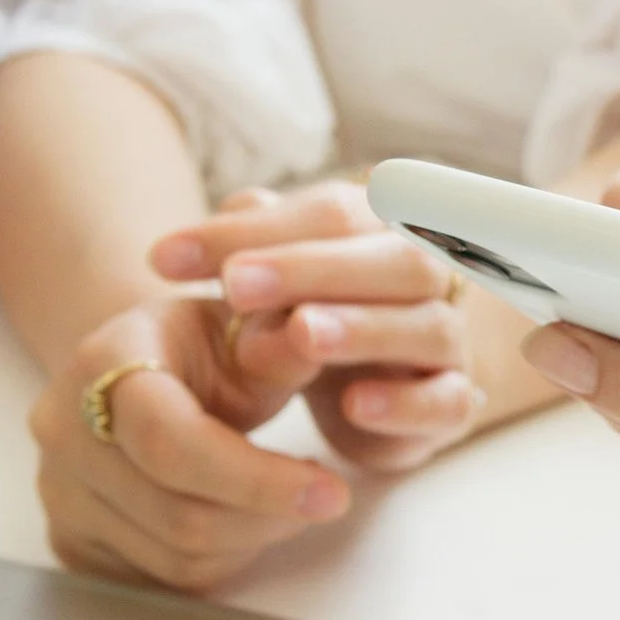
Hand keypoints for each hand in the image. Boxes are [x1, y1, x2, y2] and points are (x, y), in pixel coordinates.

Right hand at [28, 294, 351, 593]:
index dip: (257, 479)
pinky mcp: (70, 541)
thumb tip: (313, 336)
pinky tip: (240, 517)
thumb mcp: (242, 330)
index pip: (172, 442)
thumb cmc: (199, 349)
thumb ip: (279, 345)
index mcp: (103, 362)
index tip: (331, 492)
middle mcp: (62, 429)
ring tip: (282, 499)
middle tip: (323, 497)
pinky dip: (220, 560)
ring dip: (252, 541)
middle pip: (179, 516)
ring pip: (177, 560)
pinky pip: (163, 581)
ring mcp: (60, 492)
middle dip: (269, 517)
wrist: (135, 371)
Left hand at [153, 180, 483, 472]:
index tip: (167, 258)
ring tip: (302, 334)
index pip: (331, 213)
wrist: (382, 380)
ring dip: (364, 328)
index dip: (255, 232)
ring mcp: (446, 340)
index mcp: (384, 227)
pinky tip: (354, 406)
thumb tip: (174, 249)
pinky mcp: (452, 403)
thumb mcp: (272, 280)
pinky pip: (445, 400)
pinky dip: (404, 402)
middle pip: (394, 258)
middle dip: (314, 268)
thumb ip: (237, 255)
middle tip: (236, 286)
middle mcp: (427, 276)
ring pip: (427, 325)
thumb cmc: (319, 310)